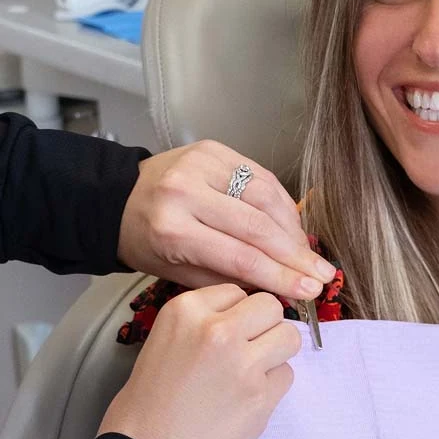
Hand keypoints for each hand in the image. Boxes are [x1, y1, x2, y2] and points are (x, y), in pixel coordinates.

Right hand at [97, 283, 300, 438]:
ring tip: (252, 372)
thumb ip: (205, 320)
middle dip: (264, 326)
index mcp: (187, 310)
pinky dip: (273, 386)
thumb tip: (248, 315)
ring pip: (289, 336)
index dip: (237, 313)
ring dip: (276, 353)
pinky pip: (287, 375)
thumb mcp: (166, 337)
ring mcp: (242, 362)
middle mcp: (217, 329)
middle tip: (248, 350)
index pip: (237, 292)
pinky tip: (247, 399)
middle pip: (271, 306)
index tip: (228, 333)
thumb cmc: (152, 399)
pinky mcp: (261, 395)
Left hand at [117, 140, 334, 299]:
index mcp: (172, 229)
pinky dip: (282, 203)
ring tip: (309, 254)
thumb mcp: (178, 272)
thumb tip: (283, 287)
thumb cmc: (147, 242)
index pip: (239, 257)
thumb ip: (229, 278)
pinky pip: (261, 176)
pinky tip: (293, 225)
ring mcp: (202, 163)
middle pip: (257, 226)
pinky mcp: (214, 148)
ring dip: (294, 228)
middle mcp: (187, 191)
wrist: (117, 197)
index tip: (310, 291)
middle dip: (295, 255)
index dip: (280, 276)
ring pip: (266, 196)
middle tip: (321, 275)